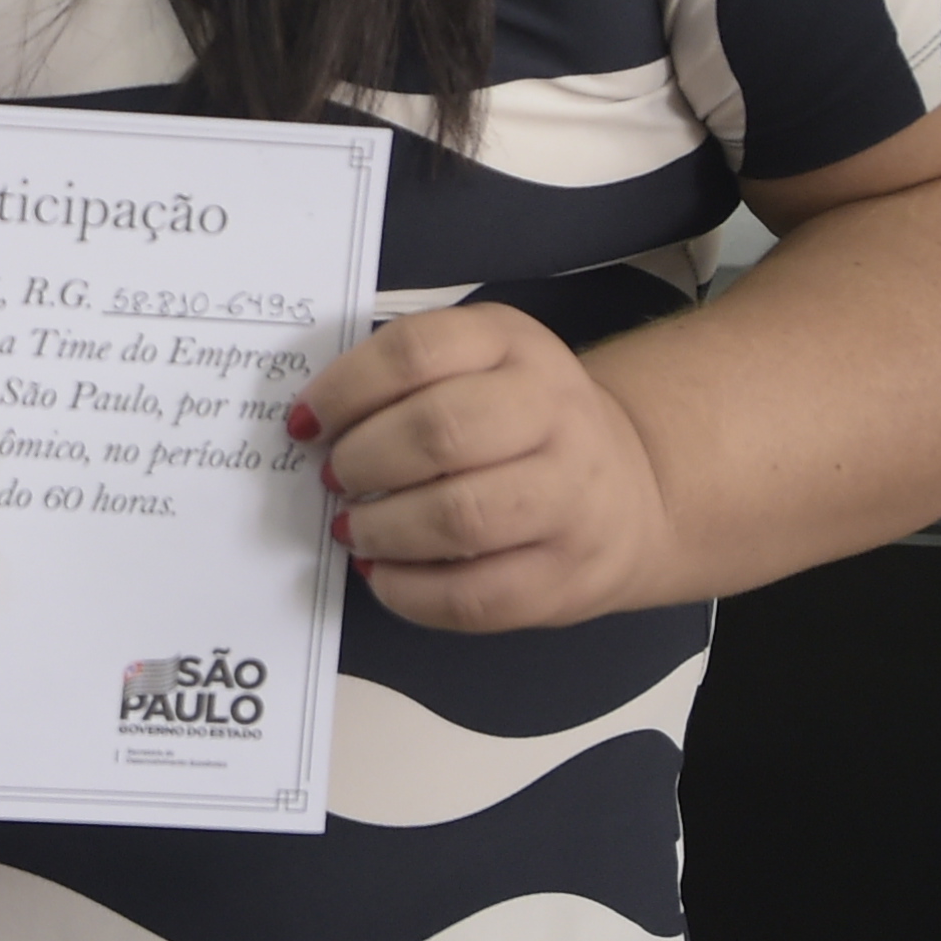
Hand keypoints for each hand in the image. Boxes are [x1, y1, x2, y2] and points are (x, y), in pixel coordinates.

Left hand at [287, 305, 678, 631]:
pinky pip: (474, 595)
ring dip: (383, 529)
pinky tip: (384, 575)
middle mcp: (554, 413)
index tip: (307, 423)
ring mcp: (570, 498)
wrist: (634, 487)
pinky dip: (409, 591)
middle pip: (438, 433)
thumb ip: (405, 378)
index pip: (416, 352)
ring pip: (459, 516)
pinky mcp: (567, 577)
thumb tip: (314, 423)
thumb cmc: (524, 422)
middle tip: (336, 478)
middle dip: (364, 461)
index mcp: (515, 345)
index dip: (345, 389)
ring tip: (355, 528)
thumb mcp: (480, 364)